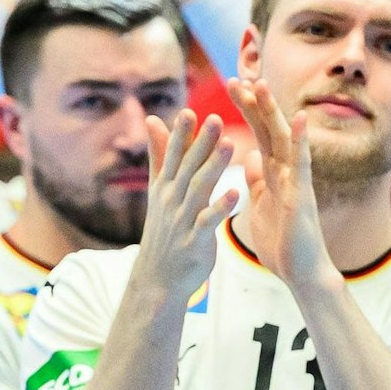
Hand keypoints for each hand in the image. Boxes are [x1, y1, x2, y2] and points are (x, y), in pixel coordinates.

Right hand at [133, 110, 236, 302]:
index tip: (190, 111)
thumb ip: (160, 156)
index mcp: (165, 187)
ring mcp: (182, 221)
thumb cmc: (165, 230)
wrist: (158, 278)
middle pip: (188, 167)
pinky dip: (221, 208)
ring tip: (230, 144)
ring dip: (214, 167)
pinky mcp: (195, 241)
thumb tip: (154, 121)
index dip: (181, 135)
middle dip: (201, 143)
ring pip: (199, 189)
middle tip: (216, 118)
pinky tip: (236, 194)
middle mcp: (171, 201)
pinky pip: (209, 222)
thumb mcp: (159, 191)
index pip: (173, 156)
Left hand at [231, 77, 328, 285]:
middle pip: (270, 129)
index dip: (247, 109)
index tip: (232, 85)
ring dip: (273, 112)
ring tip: (261, 85)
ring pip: (284, 139)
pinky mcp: (302, 195)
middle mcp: (288, 172)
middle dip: (254, 103)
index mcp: (274, 174)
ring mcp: (297, 181)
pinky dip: (302, 140)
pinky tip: (301, 118)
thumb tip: (249, 158)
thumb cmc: (282, 244)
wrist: (301, 274)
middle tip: (236, 77)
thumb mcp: (261, 205)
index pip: (259, 134)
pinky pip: (302, 163)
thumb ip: (257, 181)